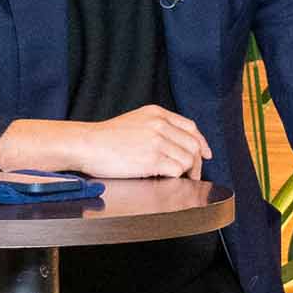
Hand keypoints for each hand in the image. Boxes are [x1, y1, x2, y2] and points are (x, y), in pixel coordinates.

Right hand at [62, 105, 212, 177]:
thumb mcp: (135, 121)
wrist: (86, 144)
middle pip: (193, 145)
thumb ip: (157, 127)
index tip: (205, 154)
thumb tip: (177, 144)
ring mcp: (157, 142)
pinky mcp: (152, 159)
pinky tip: (163, 178)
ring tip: (172, 177)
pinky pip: (176, 171)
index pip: (191, 128)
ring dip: (183, 172)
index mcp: (157, 113)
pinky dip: (174, 177)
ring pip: (188, 160)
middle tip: (190, 174)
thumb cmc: (106, 138)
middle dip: (195, 163)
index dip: (202, 143)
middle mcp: (160, 125)